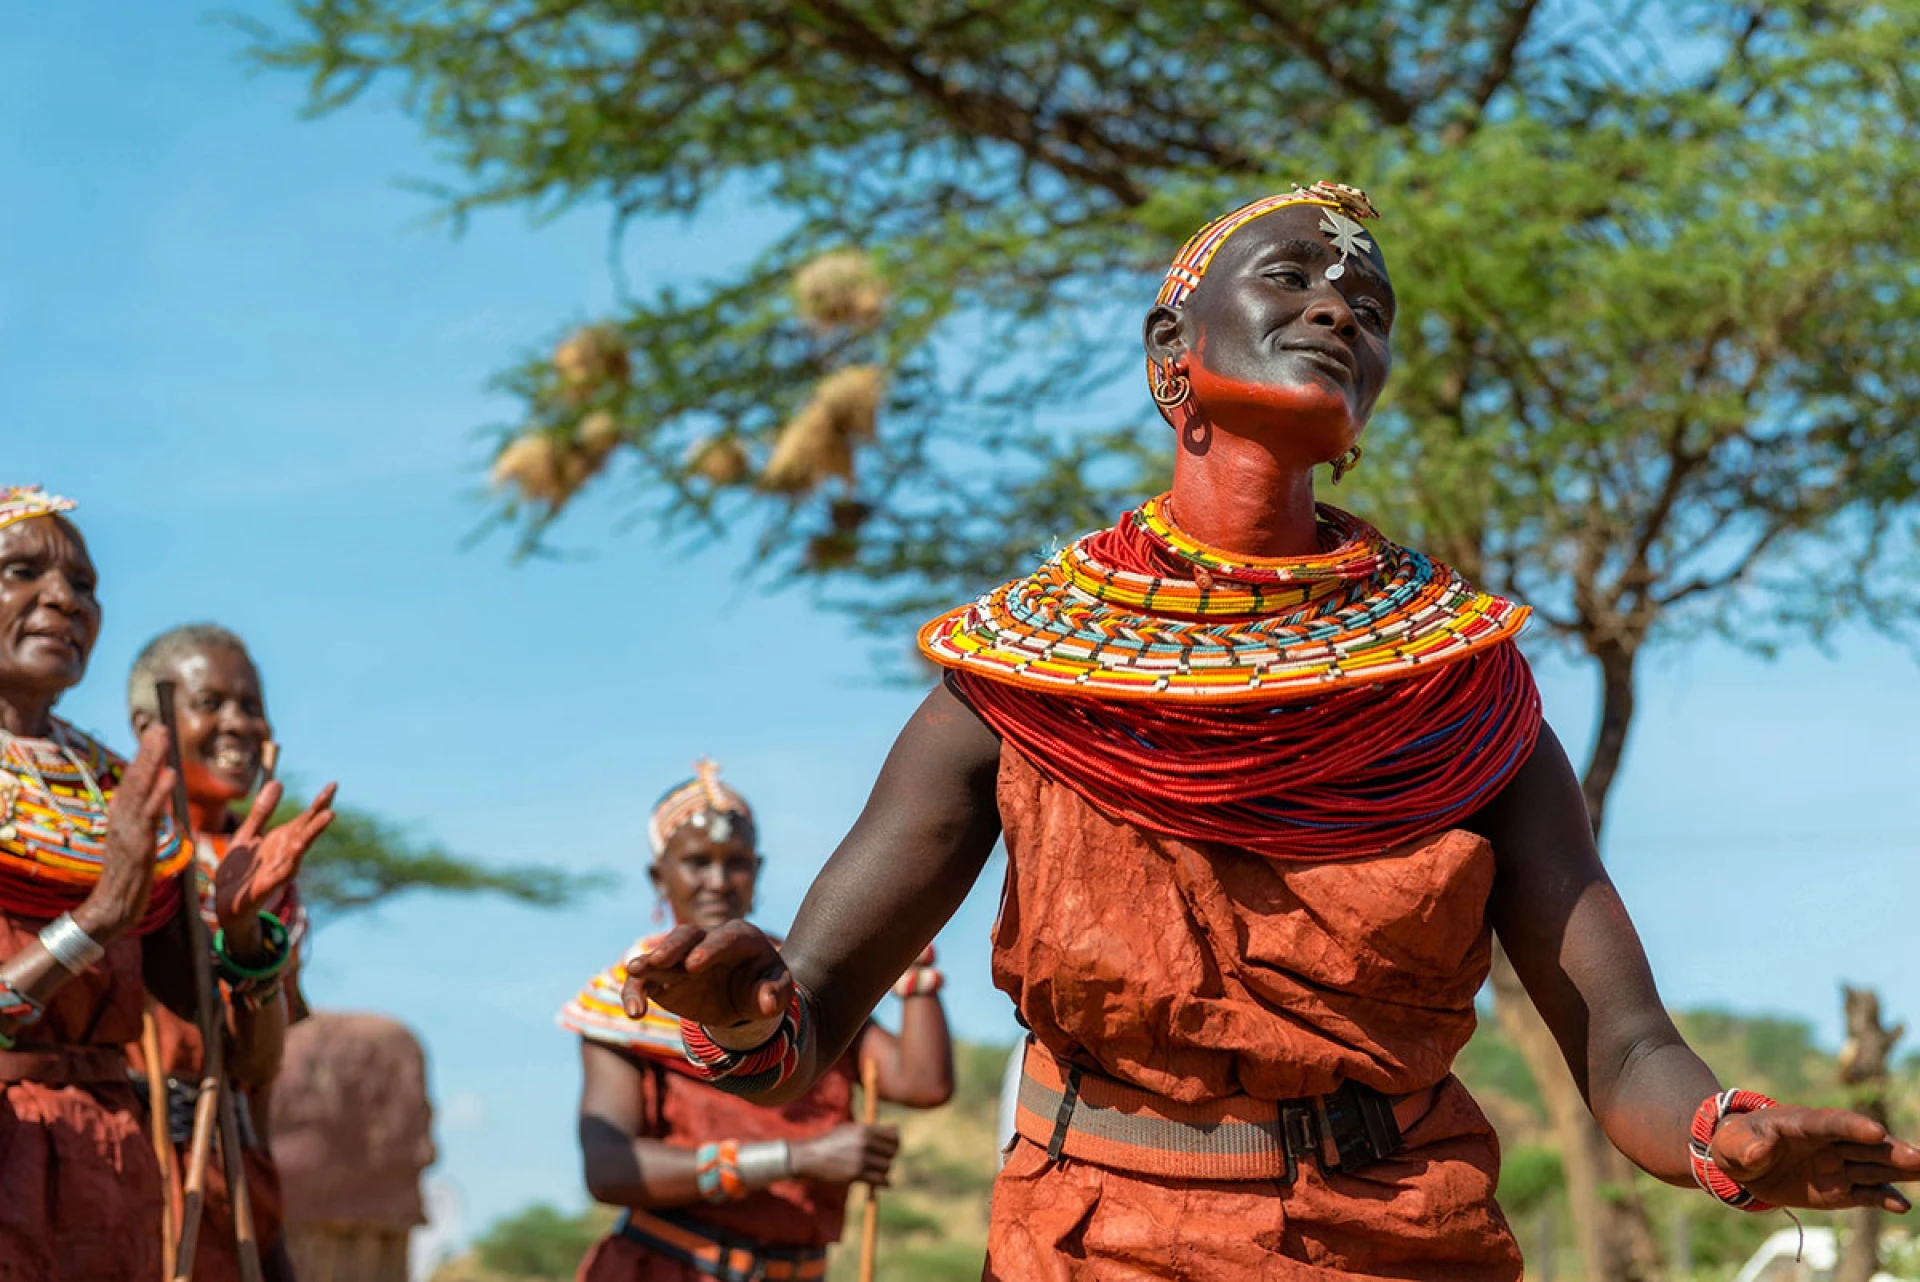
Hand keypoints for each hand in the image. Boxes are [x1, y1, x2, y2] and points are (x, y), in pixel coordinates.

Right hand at [74, 727, 176, 942]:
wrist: (113, 909)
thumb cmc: (127, 879)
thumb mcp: (136, 843)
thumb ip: (142, 822)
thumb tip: (152, 803)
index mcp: (122, 818)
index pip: (133, 782)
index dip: (144, 757)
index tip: (156, 733)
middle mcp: (121, 820)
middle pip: (134, 779)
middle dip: (147, 751)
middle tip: (159, 725)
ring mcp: (128, 831)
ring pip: (139, 790)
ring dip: (151, 762)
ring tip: (163, 737)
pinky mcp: (138, 845)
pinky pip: (150, 815)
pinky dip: (159, 793)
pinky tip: (170, 775)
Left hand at [213, 781, 334, 955]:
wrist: (226, 903)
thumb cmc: (240, 869)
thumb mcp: (247, 834)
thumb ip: (262, 811)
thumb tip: (278, 782)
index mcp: (282, 839)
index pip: (306, 818)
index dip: (319, 802)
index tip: (333, 786)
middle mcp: (286, 852)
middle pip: (306, 832)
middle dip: (319, 818)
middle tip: (332, 804)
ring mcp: (279, 868)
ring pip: (298, 850)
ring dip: (312, 835)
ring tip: (325, 820)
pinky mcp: (267, 884)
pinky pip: (281, 872)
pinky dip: (291, 861)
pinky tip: (298, 849)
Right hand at [621, 921, 792, 1045]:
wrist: (743, 996)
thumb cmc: (763, 987)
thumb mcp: (777, 991)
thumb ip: (775, 994)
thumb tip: (766, 1002)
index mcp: (741, 937)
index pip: (726, 938)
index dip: (710, 949)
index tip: (694, 964)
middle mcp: (707, 941)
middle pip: (688, 935)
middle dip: (674, 946)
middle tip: (659, 959)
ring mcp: (683, 957)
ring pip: (661, 953)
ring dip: (647, 962)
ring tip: (633, 971)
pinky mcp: (664, 977)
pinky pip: (645, 981)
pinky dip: (636, 992)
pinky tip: (635, 1012)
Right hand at [790, 1123, 899, 1186]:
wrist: (808, 1157)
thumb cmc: (830, 1142)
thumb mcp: (850, 1130)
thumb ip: (874, 1130)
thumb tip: (897, 1128)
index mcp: (864, 1129)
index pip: (893, 1137)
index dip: (894, 1145)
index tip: (889, 1151)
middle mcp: (864, 1142)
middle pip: (892, 1152)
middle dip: (888, 1158)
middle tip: (880, 1162)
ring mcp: (861, 1158)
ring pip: (887, 1167)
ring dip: (883, 1171)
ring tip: (872, 1170)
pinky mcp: (856, 1174)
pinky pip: (879, 1180)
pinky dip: (883, 1183)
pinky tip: (881, 1183)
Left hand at [1712, 1106, 1919, 1211]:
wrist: (1742, 1165)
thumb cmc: (1736, 1144)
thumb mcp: (1732, 1144)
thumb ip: (1746, 1146)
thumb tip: (1757, 1153)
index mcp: (1801, 1123)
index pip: (1830, 1122)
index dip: (1852, 1127)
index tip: (1875, 1132)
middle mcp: (1826, 1143)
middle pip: (1863, 1145)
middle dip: (1891, 1150)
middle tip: (1918, 1157)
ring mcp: (1836, 1165)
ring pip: (1873, 1167)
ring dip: (1900, 1170)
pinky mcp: (1840, 1189)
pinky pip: (1865, 1194)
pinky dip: (1883, 1199)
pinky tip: (1901, 1206)